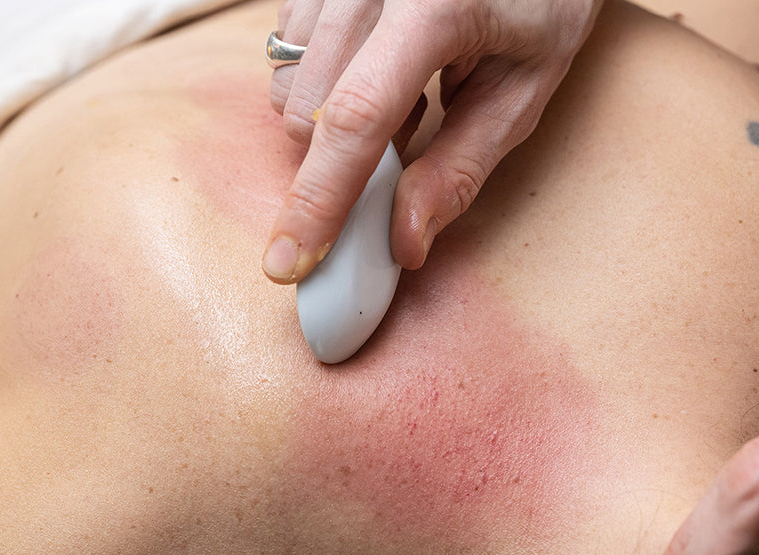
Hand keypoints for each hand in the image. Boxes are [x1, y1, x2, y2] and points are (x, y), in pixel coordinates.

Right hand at [263, 0, 603, 282]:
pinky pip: (286, 54)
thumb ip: (459, 170)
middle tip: (408, 134)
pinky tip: (373, 63)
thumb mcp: (519, 94)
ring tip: (399, 91)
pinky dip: (323, 82)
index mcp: (436, 5)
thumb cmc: (537, 9)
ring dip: (332, 120)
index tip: (288, 261)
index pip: (357, 118)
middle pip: (309, 114)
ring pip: (287, 90)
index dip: (320, 199)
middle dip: (342, 159)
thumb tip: (404, 243)